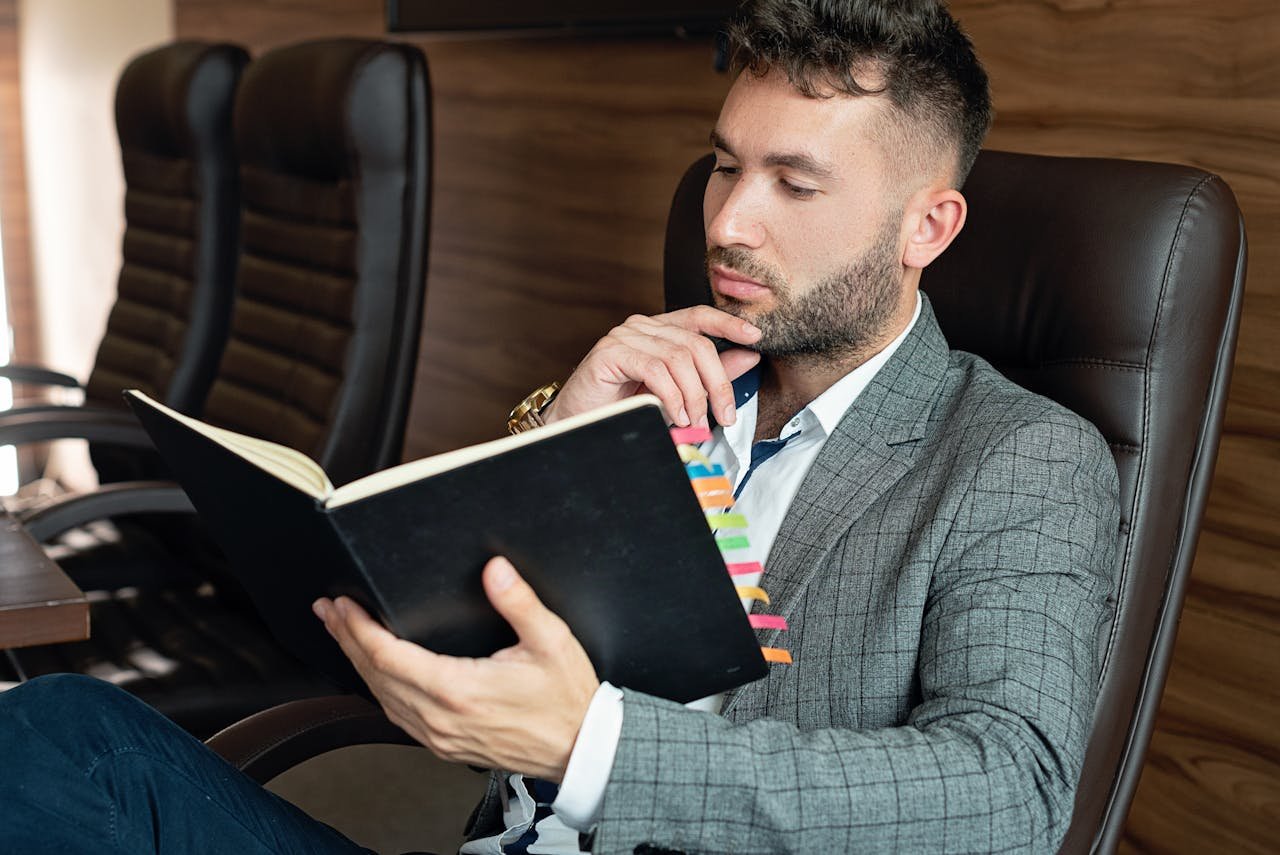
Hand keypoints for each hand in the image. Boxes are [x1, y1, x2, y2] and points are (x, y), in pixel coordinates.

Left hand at [313, 556, 599, 781]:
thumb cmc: (567, 700)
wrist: (580, 749)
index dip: (359, 627)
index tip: (343, 604)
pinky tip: (375, 673)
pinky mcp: (445, 745)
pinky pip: (397, 716)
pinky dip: (378, 689)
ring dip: (357, 663)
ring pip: (381, 698)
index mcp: (459, 690)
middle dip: (347, 639)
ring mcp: (440, 736)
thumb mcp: (551, 641)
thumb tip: (495, 569)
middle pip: (375, 675)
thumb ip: (519, 602)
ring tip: (343, 634)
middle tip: (329, 610)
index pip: (388, 656)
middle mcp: (441, 718)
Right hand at [547, 305, 761, 427]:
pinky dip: (672, 396)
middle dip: (717, 382)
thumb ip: (710, 373)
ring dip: (694, 395)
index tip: (755, 336)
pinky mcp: (609, 353)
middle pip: (695, 343)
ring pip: (678, 358)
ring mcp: (624, 336)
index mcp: (658, 330)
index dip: (729, 323)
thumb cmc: (625, 408)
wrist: (580, 424)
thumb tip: (748, 356)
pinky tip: (674, 415)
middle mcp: (641, 326)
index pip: (699, 315)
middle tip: (724, 415)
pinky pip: (655, 369)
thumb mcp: (677, 391)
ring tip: (694, 421)